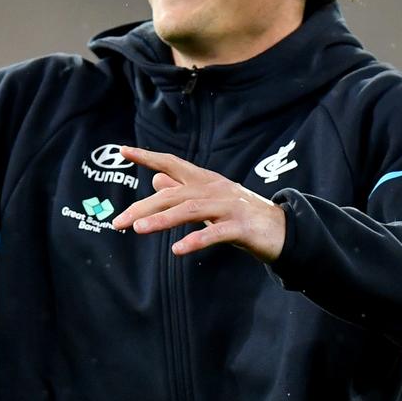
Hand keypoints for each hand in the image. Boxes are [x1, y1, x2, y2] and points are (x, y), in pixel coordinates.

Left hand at [110, 146, 284, 262]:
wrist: (283, 230)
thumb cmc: (240, 215)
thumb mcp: (209, 200)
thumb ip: (183, 189)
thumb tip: (155, 179)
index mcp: (205, 180)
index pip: (172, 163)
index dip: (148, 156)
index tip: (123, 150)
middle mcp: (215, 189)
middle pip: (173, 194)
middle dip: (143, 206)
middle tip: (118, 222)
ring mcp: (229, 207)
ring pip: (190, 210)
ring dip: (162, 220)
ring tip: (138, 229)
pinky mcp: (242, 227)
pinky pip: (216, 233)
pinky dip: (196, 240)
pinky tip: (177, 250)